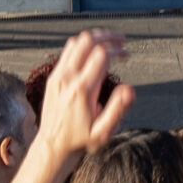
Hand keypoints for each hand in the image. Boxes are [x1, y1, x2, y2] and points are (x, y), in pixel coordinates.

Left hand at [33, 30, 134, 171]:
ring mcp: (58, 76)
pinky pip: (67, 52)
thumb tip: (129, 90)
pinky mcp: (53, 77)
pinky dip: (82, 46)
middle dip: (107, 36)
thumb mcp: (104, 133)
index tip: (126, 55)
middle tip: (121, 40)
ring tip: (108, 42)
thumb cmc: (80, 140)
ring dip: (94, 38)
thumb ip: (118, 110)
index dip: (117, 49)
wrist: (53, 145)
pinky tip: (92, 52)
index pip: (101, 54)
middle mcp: (67, 79)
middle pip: (87, 41)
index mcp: (82, 90)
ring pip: (75, 42)